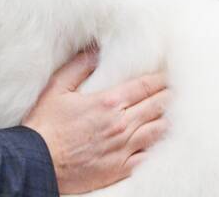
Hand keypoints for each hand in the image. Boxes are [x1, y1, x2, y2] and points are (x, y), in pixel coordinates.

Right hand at [22, 51, 169, 194]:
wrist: (39, 162)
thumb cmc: (45, 124)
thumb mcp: (57, 88)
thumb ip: (78, 67)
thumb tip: (94, 51)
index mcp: (108, 102)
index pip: (144, 86)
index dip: (160, 78)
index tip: (168, 72)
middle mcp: (121, 124)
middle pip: (157, 106)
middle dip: (170, 95)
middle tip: (179, 88)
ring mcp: (124, 148)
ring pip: (159, 130)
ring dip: (169, 118)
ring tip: (175, 111)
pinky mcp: (122, 167)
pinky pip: (150, 155)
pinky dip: (159, 145)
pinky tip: (162, 139)